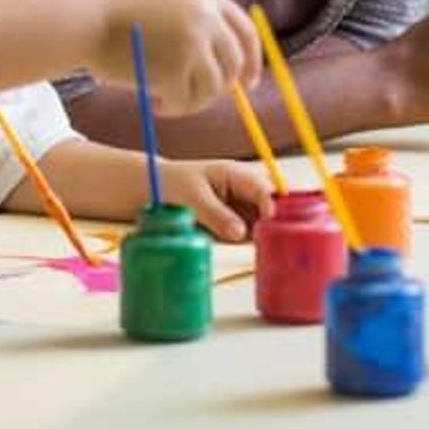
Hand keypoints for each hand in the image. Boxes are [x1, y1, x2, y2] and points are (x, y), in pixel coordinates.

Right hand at [93, 0, 260, 114]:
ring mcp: (193, 44)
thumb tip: (214, 59)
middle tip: (201, 101)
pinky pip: (187, 100)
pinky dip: (173, 108)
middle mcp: (206, 18)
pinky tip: (153, 104)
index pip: (245, 31)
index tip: (248, 82)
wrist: (82, 14)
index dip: (251, 59)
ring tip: (164, 101)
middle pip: (234, 63)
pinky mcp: (176, 70)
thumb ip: (190, 17)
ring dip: (192, 101)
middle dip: (224, 88)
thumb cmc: (108, 8)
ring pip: (213, 87)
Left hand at [160, 160, 275, 242]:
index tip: (271, 220)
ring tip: (269, 249)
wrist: (152, 191)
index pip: (261, 188)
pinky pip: (251, 237)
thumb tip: (239, 233)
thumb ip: (216, 215)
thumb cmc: (171, 185)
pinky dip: (256, 244)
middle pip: (270, 206)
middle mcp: (243, 192)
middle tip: (276, 239)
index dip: (270, 203)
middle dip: (276, 221)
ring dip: (267, 235)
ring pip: (263, 224)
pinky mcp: (233, 227)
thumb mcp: (192, 198)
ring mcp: (240, 210)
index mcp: (235, 175)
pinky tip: (260, 252)